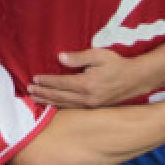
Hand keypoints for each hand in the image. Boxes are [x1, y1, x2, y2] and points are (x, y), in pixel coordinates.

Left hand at [26, 47, 140, 107]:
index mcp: (86, 83)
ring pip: (65, 105)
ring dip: (48, 101)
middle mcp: (87, 97)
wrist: (135, 79)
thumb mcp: (98, 55)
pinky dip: (60, 107)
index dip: (46, 81)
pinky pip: (73, 108)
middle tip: (29, 90)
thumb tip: (60, 58)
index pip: (60, 83)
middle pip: (59, 96)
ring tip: (35, 98)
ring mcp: (91, 105)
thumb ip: (78, 57)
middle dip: (43, 93)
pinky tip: (53, 105)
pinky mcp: (94, 108)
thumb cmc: (116, 64)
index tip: (34, 79)